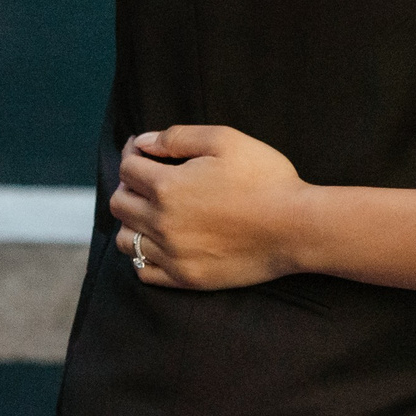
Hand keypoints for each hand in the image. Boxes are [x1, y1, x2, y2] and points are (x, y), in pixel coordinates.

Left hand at [108, 126, 309, 289]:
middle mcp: (162, 223)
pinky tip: (159, 243)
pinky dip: (143, 256)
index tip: (144, 150)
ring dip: (132, 221)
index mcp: (168, 187)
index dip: (133, 153)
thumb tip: (145, 142)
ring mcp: (173, 255)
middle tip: (148, 178)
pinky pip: (144, 272)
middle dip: (129, 185)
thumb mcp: (225, 140)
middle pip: (119, 203)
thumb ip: (178, 137)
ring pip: (126, 240)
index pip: (127, 168)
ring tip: (152, 212)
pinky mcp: (186, 278)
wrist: (295, 227)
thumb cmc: (265, 179)